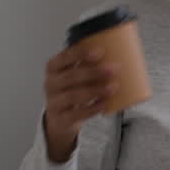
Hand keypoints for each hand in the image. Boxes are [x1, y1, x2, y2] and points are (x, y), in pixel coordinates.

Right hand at [43, 46, 117, 162]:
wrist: (61, 118)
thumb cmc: (73, 90)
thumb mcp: (77, 75)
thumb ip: (90, 65)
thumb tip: (118, 53)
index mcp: (54, 69)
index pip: (63, 58)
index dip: (80, 54)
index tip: (99, 51)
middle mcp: (51, 84)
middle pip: (70, 76)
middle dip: (93, 72)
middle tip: (113, 69)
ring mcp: (55, 102)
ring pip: (73, 95)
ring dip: (95, 90)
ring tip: (113, 87)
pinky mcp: (62, 118)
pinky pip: (77, 113)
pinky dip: (92, 109)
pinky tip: (104, 104)